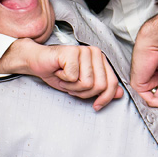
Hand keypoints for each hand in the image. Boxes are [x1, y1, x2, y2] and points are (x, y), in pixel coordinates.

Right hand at [1, 39, 123, 110]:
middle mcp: (95, 52)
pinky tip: (58, 72)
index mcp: (101, 59)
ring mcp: (84, 50)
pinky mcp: (72, 52)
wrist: (37, 62)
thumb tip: (120, 95)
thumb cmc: (59, 73)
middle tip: (71, 86)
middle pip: (100, 85)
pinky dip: (64, 80)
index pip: (112, 82)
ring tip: (64, 78)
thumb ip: (102, 89)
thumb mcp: (82, 86)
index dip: (105, 98)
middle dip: (84, 93)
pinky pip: (74, 78)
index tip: (96, 105)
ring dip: (72, 87)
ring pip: (87, 83)